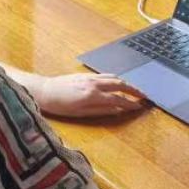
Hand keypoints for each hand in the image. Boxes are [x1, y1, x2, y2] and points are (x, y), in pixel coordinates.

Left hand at [32, 73, 148, 118]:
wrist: (44, 91)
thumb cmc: (61, 106)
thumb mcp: (81, 113)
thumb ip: (101, 110)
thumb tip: (118, 109)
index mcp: (94, 95)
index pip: (118, 99)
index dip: (131, 103)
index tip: (140, 107)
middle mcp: (95, 83)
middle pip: (120, 84)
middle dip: (134, 90)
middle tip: (144, 96)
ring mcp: (91, 77)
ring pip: (114, 77)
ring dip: (126, 83)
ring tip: (135, 89)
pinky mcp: (86, 75)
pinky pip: (106, 75)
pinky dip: (116, 78)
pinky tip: (118, 81)